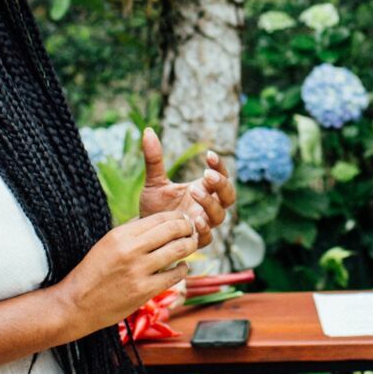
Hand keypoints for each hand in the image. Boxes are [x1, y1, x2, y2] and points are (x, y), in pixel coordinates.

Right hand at [52, 213, 200, 335]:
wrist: (76, 304)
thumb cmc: (92, 272)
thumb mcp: (106, 244)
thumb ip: (129, 232)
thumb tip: (152, 221)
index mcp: (120, 235)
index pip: (158, 218)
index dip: (175, 217)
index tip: (183, 219)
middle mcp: (131, 250)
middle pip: (170, 231)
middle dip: (186, 228)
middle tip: (193, 229)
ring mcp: (138, 271)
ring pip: (176, 251)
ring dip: (189, 246)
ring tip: (192, 244)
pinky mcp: (144, 291)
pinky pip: (173, 276)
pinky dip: (182, 269)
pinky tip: (183, 267)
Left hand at [137, 127, 232, 247]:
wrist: (144, 233)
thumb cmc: (155, 207)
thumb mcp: (154, 182)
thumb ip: (154, 160)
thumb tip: (147, 131)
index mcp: (204, 189)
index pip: (221, 175)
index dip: (219, 165)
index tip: (209, 154)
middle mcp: (208, 207)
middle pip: (228, 196)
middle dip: (221, 184)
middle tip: (207, 175)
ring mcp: (204, 224)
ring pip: (220, 215)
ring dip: (211, 203)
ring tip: (195, 192)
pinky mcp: (195, 241)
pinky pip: (207, 237)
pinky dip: (204, 229)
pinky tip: (196, 220)